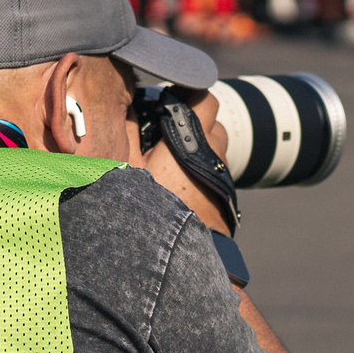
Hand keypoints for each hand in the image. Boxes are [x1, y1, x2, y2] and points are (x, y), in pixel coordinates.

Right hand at [139, 90, 232, 231]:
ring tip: (170, 166)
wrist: (178, 258)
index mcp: (194, 141)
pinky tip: (178, 189)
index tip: (170, 99)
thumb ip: (127, 132)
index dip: (189, 93)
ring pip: (215, 152)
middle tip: (164, 137)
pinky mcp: (226, 199)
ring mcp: (223, 178)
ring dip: (197, 151)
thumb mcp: (128, 168)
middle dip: (191, 125)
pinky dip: (200, 174)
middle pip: (212, 125)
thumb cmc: (151, 210)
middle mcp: (215, 155)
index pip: (205, 98)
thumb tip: (128, 107)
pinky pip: (214, 175)